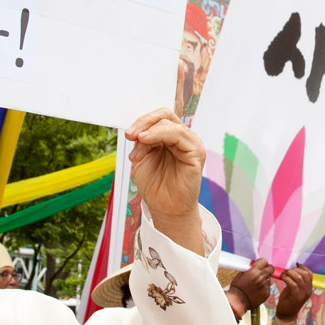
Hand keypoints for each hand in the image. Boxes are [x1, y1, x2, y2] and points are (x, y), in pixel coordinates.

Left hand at [125, 107, 204, 253]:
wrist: (165, 209)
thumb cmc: (156, 186)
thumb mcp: (143, 158)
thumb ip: (143, 142)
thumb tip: (137, 129)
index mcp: (171, 137)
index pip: (159, 117)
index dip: (142, 121)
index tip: (128, 133)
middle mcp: (183, 138)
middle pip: (164, 115)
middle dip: (144, 122)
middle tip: (131, 134)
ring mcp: (191, 144)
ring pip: (170, 123)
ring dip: (149, 131)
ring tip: (137, 143)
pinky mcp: (196, 152)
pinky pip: (179, 133)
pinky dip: (160, 133)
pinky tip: (146, 140)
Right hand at [229, 259, 274, 314]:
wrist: (238, 301)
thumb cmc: (237, 288)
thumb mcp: (241, 274)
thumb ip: (250, 269)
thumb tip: (255, 266)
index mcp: (254, 271)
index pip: (264, 261)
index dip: (262, 263)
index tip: (261, 265)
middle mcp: (261, 277)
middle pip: (271, 268)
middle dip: (268, 269)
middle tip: (263, 272)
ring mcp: (265, 285)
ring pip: (269, 278)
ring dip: (265, 280)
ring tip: (256, 285)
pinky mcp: (267, 293)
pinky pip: (268, 287)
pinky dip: (264, 288)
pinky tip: (257, 291)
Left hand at [275, 265, 313, 320]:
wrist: (286, 315)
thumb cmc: (289, 300)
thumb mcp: (294, 289)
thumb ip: (296, 280)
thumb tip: (294, 269)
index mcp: (309, 288)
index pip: (310, 274)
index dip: (303, 267)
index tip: (296, 265)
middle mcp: (308, 290)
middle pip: (305, 274)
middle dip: (295, 270)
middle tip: (287, 272)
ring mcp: (303, 294)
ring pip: (299, 278)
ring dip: (290, 273)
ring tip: (284, 274)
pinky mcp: (296, 296)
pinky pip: (293, 284)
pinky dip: (287, 278)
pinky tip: (282, 278)